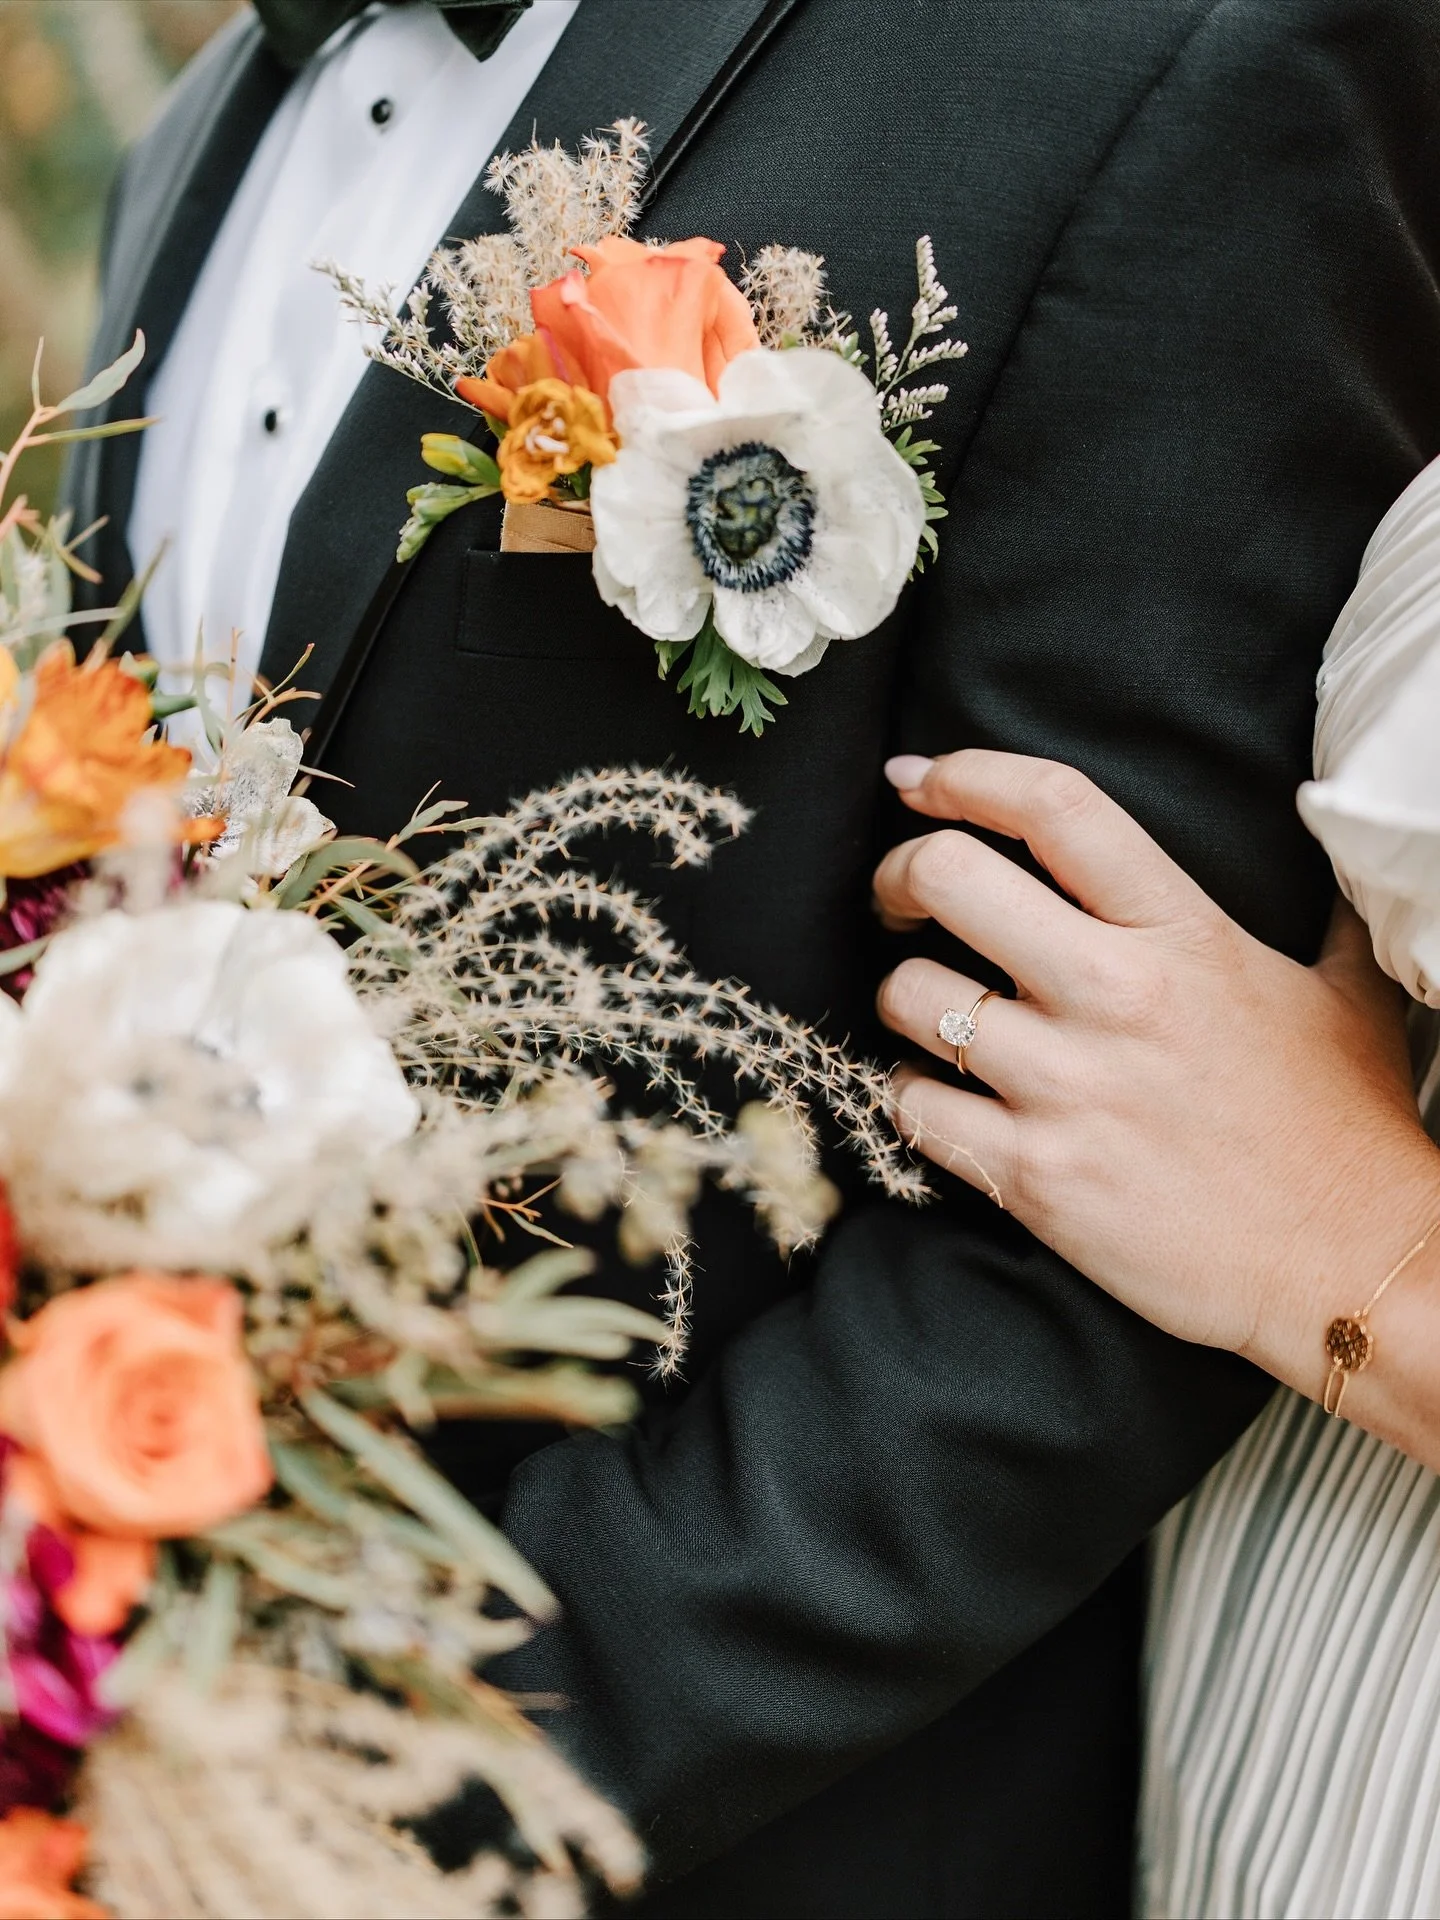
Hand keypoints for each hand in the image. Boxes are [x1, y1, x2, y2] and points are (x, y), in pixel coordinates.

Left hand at [873, 751, 1439, 1412]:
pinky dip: (909, 1097)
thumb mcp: (1343, 989)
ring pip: (908, 996)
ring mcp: (1068, 1088)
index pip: (1053, 807)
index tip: (917, 781)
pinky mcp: (1034, 1178)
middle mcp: (1115, 994)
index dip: (966, 775)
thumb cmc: (1345, 1128)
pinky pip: (912, 1107)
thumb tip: (1328, 831)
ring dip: (904, 999)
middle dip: (899, 874)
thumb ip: (1314, 907)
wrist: (1353, 1268)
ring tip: (935, 1014)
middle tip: (901, 898)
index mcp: (1182, 933)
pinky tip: (942, 1100)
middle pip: (946, 877)